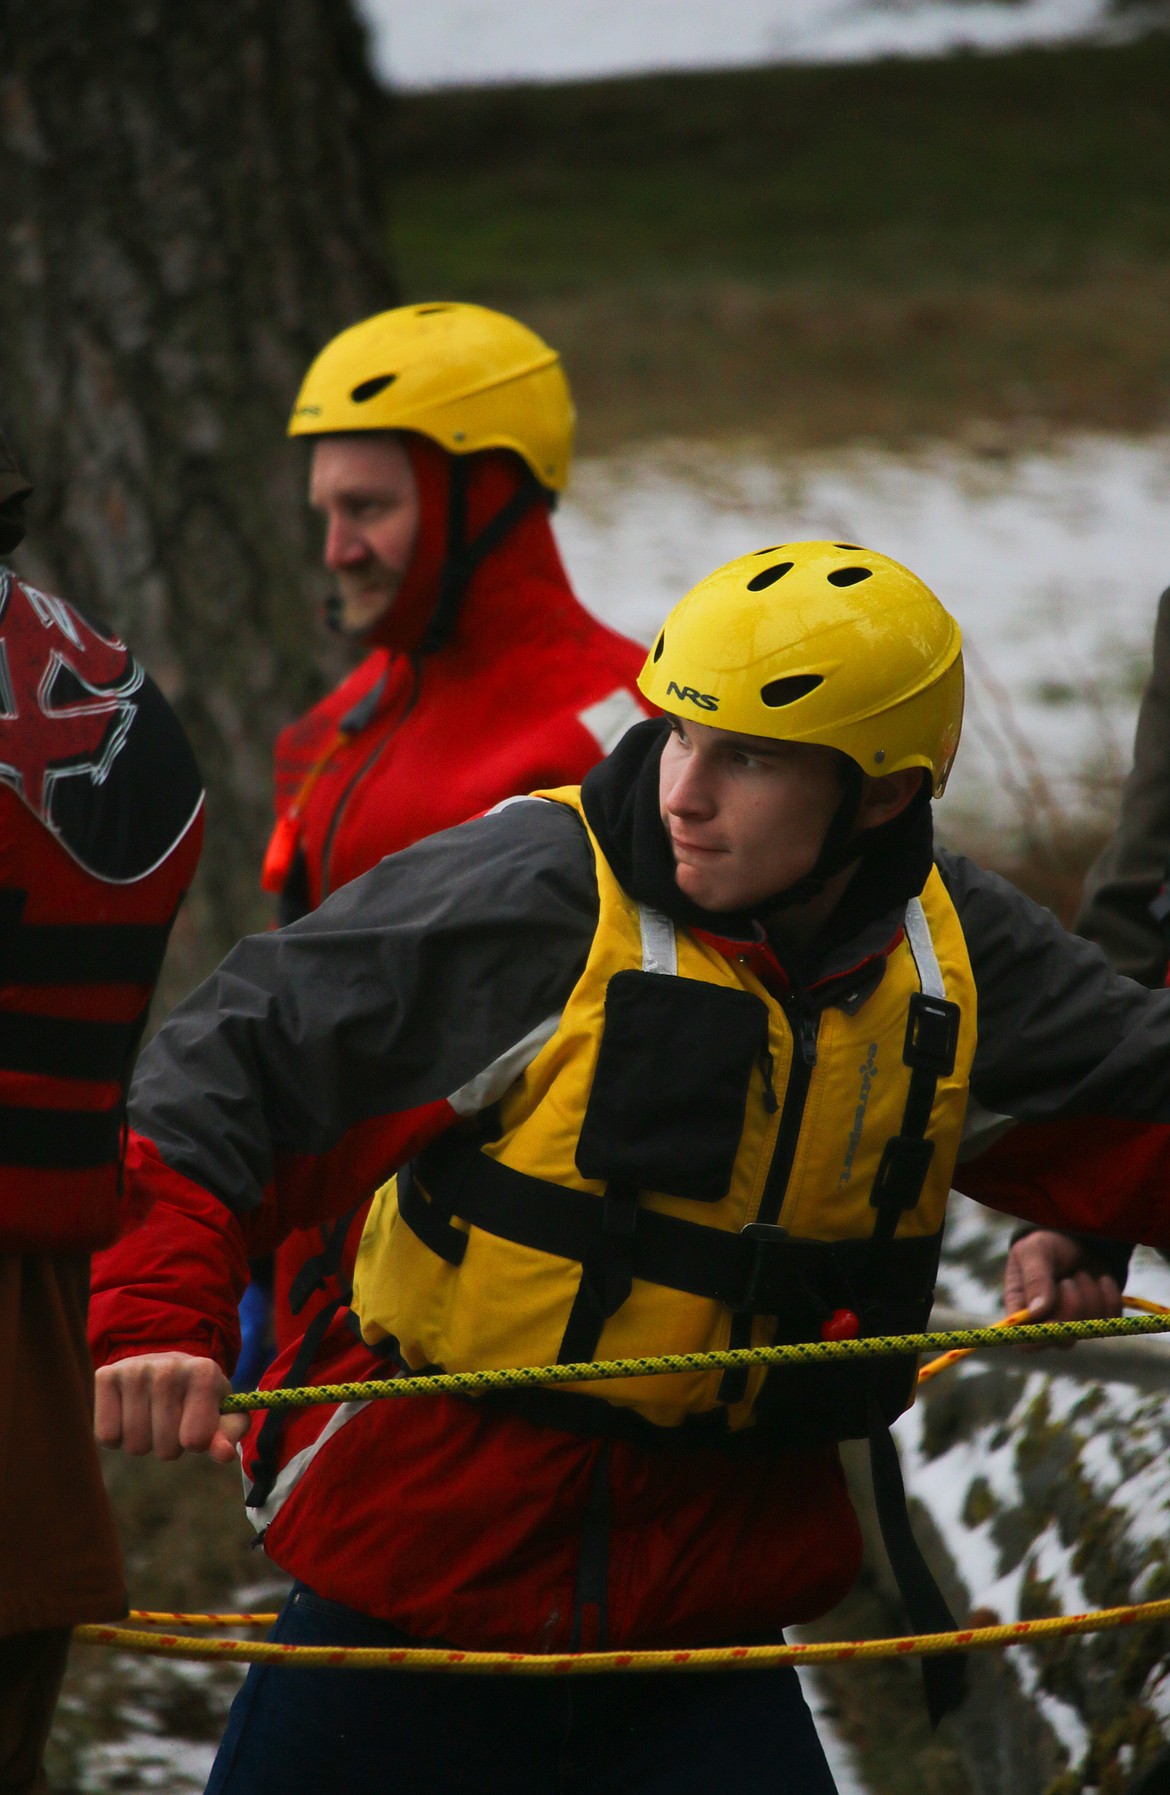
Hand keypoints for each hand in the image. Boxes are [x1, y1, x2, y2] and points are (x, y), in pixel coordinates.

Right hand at [94, 1352, 248, 1463]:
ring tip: (152, 1416)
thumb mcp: (222, 1413)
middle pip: (164, 1449)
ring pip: (135, 1446)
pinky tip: (129, 1413)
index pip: (196, 1441)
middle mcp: (168, 1366)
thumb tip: (224, 1454)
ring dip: (145, 1442)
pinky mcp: (105, 1375)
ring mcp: (134, 1369)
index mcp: (204, 1371)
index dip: (197, 1443)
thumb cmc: (198, 1397)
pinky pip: (107, 1436)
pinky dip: (117, 1436)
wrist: (164, 1365)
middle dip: (170, 1446)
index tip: (197, 1423)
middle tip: (173, 1421)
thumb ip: (228, 1434)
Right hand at [1004, 1231, 1121, 1344]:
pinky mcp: (1098, 1320)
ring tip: (1080, 1274)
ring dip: (1089, 1295)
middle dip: (1072, 1306)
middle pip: (1061, 1339)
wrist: (1078, 1237)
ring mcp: (1073, 1324)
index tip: (1053, 1320)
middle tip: (1069, 1279)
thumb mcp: (1034, 1251)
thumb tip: (1037, 1312)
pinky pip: (1111, 1319)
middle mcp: (1045, 1323)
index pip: (1024, 1342)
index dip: (1039, 1337)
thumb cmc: (1047, 1244)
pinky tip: (1101, 1279)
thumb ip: (1035, 1278)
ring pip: (1087, 1329)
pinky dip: (1109, 1295)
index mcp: (1021, 1309)